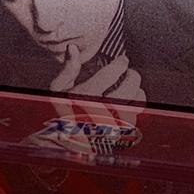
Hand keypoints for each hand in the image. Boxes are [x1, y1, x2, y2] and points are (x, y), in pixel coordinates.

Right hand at [42, 50, 145, 164]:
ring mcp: (106, 129)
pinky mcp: (114, 138)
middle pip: (124, 93)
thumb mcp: (57, 89)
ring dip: (136, 94)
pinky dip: (135, 109)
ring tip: (133, 86)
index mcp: (80, 99)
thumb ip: (67, 69)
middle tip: (131, 72)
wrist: (58, 144)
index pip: (107, 77)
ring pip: (131, 109)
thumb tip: (74, 49)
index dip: (119, 65)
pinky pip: (132, 123)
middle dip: (132, 78)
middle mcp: (95, 115)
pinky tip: (131, 102)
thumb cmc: (57, 114)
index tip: (122, 61)